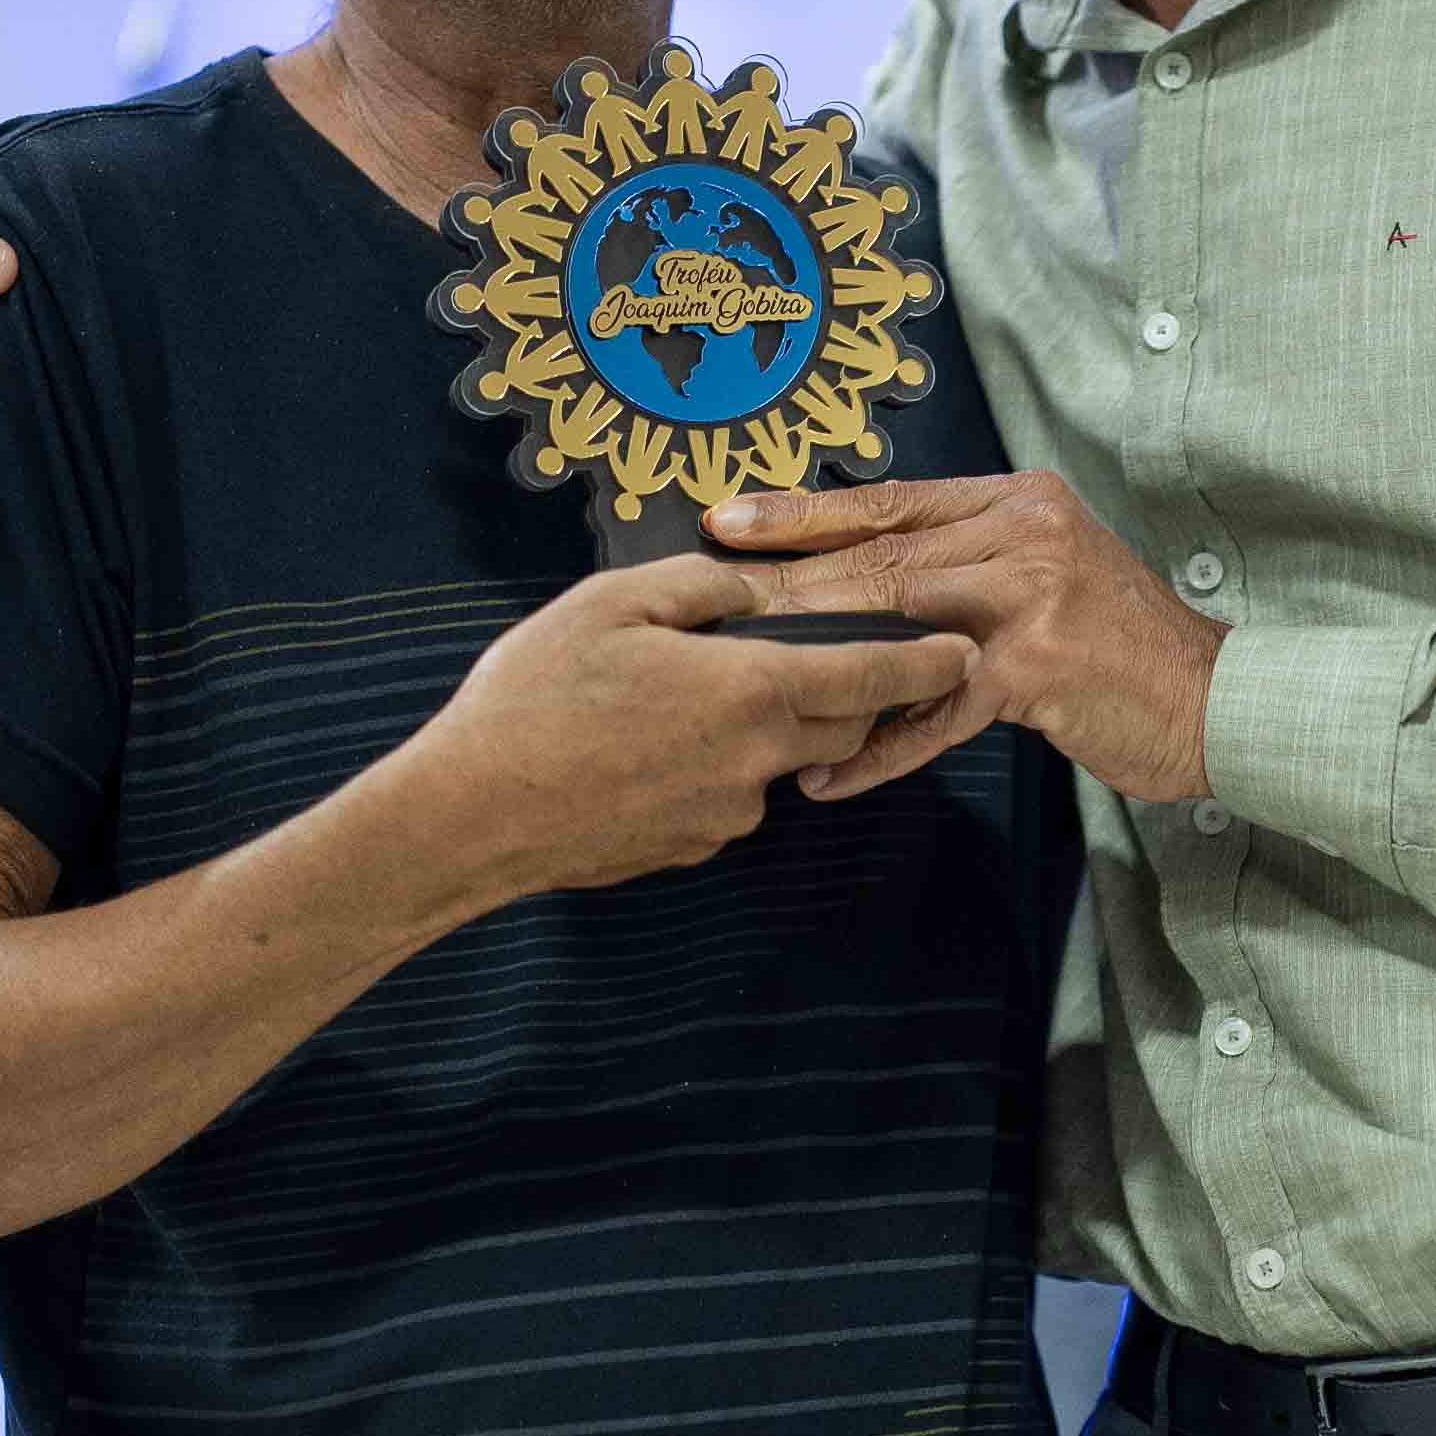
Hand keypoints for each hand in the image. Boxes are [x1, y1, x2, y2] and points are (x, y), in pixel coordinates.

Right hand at [397, 561, 974, 900]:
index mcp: (750, 690)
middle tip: (819, 655)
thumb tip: (750, 590)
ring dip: (758, 727)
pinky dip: (706, 766)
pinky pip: (723, 796)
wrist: (471, 814)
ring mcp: (723, 816)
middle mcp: (755, 762)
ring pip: (776, 762)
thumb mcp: (612, 603)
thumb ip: (700, 588)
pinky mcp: (687, 848)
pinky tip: (638, 745)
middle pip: (839, 726)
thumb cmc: (535, 698)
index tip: (964, 651)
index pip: (871, 678)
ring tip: (675, 696)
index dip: (925, 663)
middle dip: (846, 693)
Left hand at [709, 473, 1223, 809]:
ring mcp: (1034, 593)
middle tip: (711, 599)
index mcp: (1018, 501)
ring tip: (749, 680)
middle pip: (880, 555)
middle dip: (788, 581)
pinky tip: (833, 772)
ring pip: (898, 619)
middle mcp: (1026, 530)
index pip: (890, 499)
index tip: (728, 518)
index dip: (802, 510)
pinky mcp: (1040, 664)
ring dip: (820, 657)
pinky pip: (937, 710)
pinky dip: (882, 748)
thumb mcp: (1045, 578)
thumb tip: (857, 579)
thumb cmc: (1118, 650)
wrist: (1214, 701)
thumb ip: (967, 567)